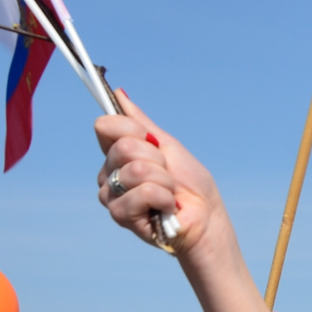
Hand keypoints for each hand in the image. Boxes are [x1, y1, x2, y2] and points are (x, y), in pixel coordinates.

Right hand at [95, 94, 224, 259]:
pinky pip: (143, 192)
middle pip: (124, 147)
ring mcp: (112, 195)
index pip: (105, 126)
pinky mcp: (121, 215)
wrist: (206, 218)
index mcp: (117, 155)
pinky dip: (164, 198)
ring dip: (164, 181)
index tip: (153, 142)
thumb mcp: (168, 146)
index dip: (132, 129)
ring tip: (169, 194)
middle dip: (157, 159)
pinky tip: (166, 209)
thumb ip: (141, 123)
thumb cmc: (191, 186)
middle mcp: (108, 173)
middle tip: (168, 176)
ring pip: (135, 170)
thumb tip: (119, 93)